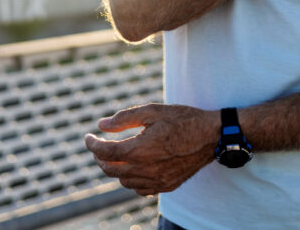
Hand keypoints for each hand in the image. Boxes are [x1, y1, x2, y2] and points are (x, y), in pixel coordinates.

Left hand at [84, 103, 218, 195]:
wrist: (212, 136)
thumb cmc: (182, 119)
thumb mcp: (152, 111)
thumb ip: (124, 119)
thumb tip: (101, 125)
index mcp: (139, 150)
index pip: (104, 153)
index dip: (92, 144)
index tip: (88, 137)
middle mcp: (145, 170)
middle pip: (111, 170)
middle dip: (100, 158)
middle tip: (98, 146)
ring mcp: (157, 181)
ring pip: (124, 182)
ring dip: (115, 169)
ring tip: (116, 155)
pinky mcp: (167, 186)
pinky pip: (140, 189)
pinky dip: (131, 180)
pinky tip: (133, 168)